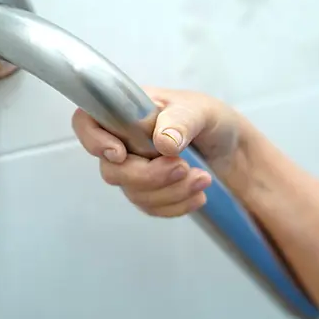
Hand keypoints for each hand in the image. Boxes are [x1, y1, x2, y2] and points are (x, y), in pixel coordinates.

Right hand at [72, 87, 240, 216]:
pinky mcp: (149, 191)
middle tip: (184, 168)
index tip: (120, 153)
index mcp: (128, 112)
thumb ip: (181, 121)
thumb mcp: (201, 110)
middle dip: (149, 175)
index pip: (87, 122)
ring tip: (203, 178)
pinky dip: (175, 205)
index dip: (93, 141)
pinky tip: (197, 194)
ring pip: (134, 193)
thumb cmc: (211, 119)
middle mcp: (124, 140)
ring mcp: (135, 168)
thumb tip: (163, 143)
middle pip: (112, 170)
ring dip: (170, 191)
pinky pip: (151, 207)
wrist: (231, 148)